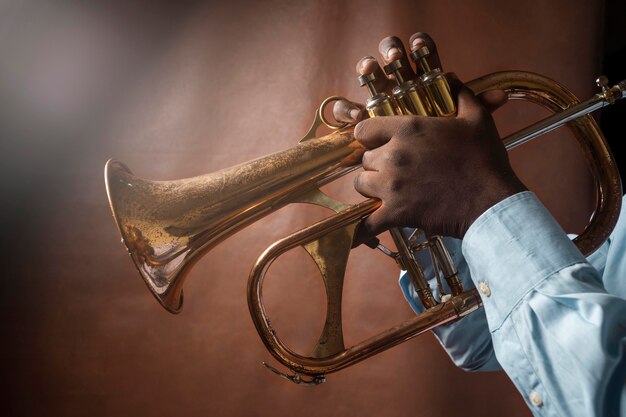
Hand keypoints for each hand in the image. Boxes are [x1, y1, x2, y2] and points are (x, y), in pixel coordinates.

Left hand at [333, 33, 525, 238]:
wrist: (492, 202)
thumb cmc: (485, 160)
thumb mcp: (477, 118)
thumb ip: (460, 94)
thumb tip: (450, 78)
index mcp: (408, 129)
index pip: (364, 129)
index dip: (369, 136)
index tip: (378, 142)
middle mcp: (394, 155)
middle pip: (365, 159)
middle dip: (376, 163)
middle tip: (395, 170)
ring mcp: (392, 185)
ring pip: (361, 184)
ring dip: (372, 187)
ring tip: (389, 191)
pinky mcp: (396, 213)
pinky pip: (366, 223)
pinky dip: (361, 229)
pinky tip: (357, 233)